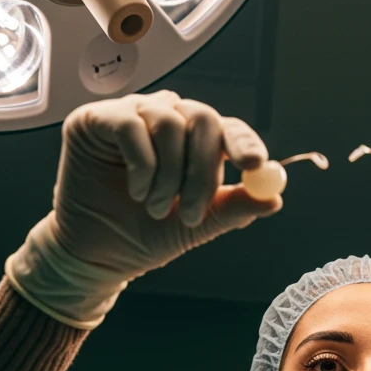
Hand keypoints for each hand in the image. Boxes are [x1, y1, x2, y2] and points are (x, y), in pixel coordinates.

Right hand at [51, 89, 280, 280]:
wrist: (99, 256)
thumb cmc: (144, 236)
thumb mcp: (197, 227)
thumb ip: (232, 208)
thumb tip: (274, 198)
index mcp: (192, 141)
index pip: (226, 127)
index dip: (243, 141)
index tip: (254, 164)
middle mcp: (165, 119)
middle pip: (203, 118)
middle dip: (203, 170)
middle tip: (193, 212)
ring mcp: (131, 114)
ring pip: (170, 124)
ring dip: (168, 178)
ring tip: (154, 208)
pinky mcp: (96, 119)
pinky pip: (132, 127)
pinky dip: (142, 167)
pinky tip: (134, 191)